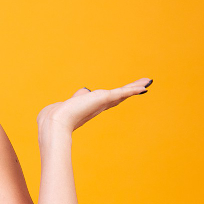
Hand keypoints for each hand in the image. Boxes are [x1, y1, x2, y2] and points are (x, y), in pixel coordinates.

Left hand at [37, 77, 152, 135]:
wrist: (56, 122)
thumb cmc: (58, 115)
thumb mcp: (71, 101)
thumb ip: (79, 96)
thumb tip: (84, 92)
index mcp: (93, 107)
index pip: (109, 100)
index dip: (119, 95)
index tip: (127, 92)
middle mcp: (100, 106)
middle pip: (119, 96)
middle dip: (131, 90)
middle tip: (145, 84)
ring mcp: (103, 103)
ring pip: (122, 93)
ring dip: (135, 87)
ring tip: (147, 82)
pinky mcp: (104, 98)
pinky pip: (122, 92)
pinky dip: (133, 89)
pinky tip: (144, 86)